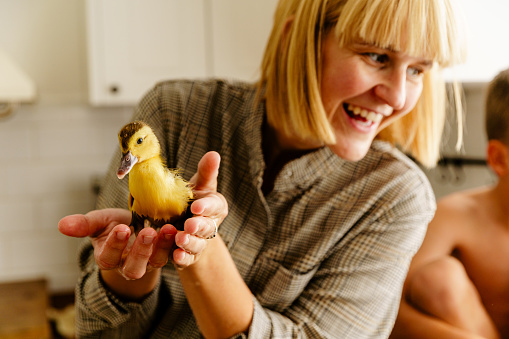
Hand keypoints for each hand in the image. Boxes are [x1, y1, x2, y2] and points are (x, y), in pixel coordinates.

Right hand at [58, 208, 176, 279]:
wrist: (134, 226)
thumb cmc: (113, 225)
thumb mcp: (99, 222)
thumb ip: (83, 225)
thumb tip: (62, 225)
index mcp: (107, 257)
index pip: (108, 257)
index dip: (115, 245)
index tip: (121, 228)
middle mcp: (126, 265)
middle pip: (133, 268)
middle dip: (140, 251)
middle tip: (147, 231)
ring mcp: (146, 263)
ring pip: (153, 263)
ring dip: (161, 247)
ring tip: (166, 229)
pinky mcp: (162, 257)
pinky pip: (169, 254)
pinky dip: (172, 243)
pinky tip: (175, 229)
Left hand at [173, 151, 227, 267]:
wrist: (185, 227)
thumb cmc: (192, 201)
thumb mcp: (198, 186)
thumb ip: (206, 172)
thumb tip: (214, 153)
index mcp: (214, 207)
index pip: (215, 206)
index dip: (206, 207)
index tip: (196, 206)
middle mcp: (210, 226)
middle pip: (208, 227)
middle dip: (199, 226)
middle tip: (189, 225)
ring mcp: (200, 242)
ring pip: (198, 244)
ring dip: (190, 242)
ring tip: (180, 239)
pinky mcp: (189, 256)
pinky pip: (187, 259)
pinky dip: (183, 258)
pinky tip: (176, 256)